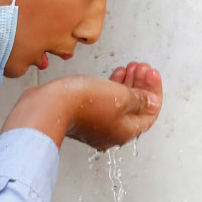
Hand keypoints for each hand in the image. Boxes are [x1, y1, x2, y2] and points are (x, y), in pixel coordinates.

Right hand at [2, 62, 163, 150]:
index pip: (149, 113)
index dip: (153, 91)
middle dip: (140, 86)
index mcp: (126, 131)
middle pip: (135, 109)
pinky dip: (111, 89)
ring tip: (128, 68)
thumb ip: (139, 100)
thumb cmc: (81, 103)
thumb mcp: (119, 96)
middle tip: (141, 68)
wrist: (48, 105)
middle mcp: (112, 133)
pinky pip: (104, 104)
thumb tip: (152, 103)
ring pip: (119, 105)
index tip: (151, 74)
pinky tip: (112, 76)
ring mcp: (97, 127)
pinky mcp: (83, 118)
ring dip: (127, 85)